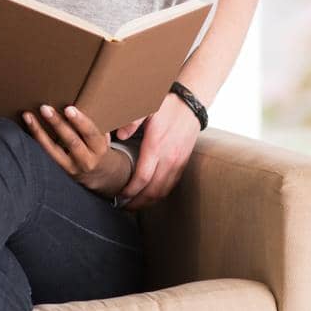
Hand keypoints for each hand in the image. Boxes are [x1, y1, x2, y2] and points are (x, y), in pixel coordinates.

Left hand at [21, 104, 126, 197]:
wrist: (97, 173)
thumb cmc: (96, 146)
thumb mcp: (101, 136)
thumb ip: (94, 123)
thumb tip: (80, 100)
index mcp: (99, 149)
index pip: (91, 134)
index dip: (80, 121)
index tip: (69, 108)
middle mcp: (86, 160)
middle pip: (71, 142)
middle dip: (58, 124)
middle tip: (45, 108)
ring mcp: (71, 167)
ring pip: (53, 150)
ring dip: (39, 131)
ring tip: (28, 116)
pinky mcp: (58, 169)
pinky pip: (45, 154)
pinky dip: (35, 140)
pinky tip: (27, 127)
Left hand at [115, 92, 201, 209]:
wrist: (190, 104)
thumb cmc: (164, 105)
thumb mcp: (145, 108)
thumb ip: (131, 121)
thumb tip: (120, 136)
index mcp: (156, 146)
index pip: (142, 177)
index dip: (130, 190)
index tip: (120, 195)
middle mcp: (169, 158)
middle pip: (153, 190)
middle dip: (138, 201)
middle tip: (123, 206)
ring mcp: (178, 162)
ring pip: (164, 190)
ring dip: (149, 201)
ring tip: (134, 205)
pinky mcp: (183, 163)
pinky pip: (171, 185)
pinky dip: (160, 194)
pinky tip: (150, 196)